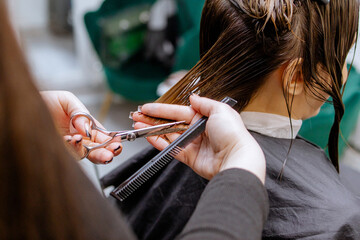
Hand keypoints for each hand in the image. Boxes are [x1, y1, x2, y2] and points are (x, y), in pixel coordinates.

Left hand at [41, 91, 121, 163]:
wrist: (19, 104)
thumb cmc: (41, 101)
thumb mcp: (66, 100)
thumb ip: (80, 113)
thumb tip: (89, 129)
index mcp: (82, 126)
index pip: (99, 136)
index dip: (110, 140)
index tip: (118, 142)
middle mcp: (75, 138)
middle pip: (95, 148)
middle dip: (106, 152)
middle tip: (113, 153)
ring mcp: (65, 146)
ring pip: (84, 154)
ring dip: (94, 153)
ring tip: (100, 151)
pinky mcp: (54, 151)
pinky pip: (67, 153)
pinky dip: (74, 148)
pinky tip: (76, 140)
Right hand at [133, 95, 265, 182]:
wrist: (236, 158)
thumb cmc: (232, 134)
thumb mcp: (220, 110)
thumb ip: (204, 103)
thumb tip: (193, 97)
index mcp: (204, 117)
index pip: (178, 111)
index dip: (161, 109)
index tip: (147, 108)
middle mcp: (197, 130)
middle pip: (170, 123)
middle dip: (153, 120)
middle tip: (137, 117)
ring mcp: (192, 144)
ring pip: (168, 135)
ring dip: (152, 131)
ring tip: (138, 126)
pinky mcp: (189, 157)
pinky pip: (170, 149)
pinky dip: (159, 143)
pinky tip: (148, 137)